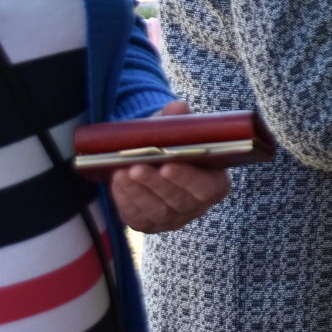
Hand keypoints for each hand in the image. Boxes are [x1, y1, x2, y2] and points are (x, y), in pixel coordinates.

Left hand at [107, 100, 230, 232]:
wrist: (159, 161)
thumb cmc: (176, 146)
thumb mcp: (182, 131)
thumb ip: (181, 120)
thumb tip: (177, 107)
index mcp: (215, 184)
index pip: (205, 187)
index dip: (186, 178)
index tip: (167, 165)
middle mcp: (198, 206)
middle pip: (178, 201)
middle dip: (155, 184)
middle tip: (136, 167)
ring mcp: (174, 219)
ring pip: (157, 211)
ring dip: (137, 192)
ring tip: (121, 172)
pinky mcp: (151, 225)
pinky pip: (138, 218)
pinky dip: (125, 200)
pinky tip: (116, 182)